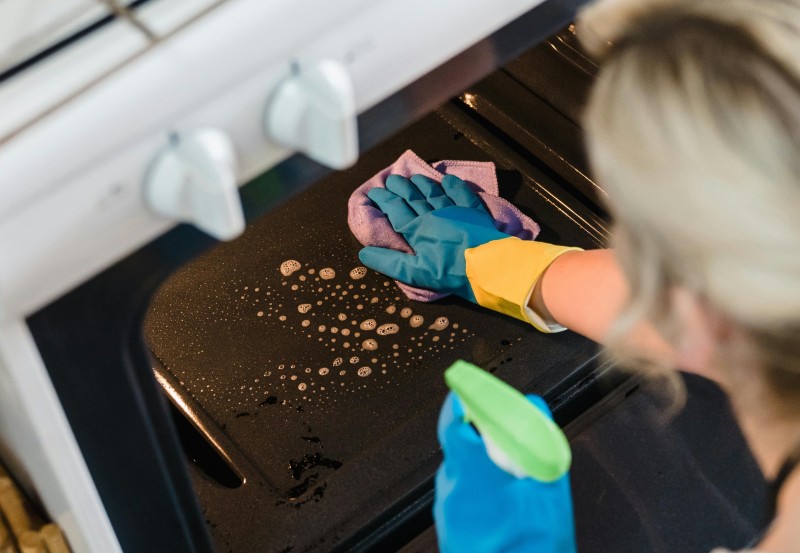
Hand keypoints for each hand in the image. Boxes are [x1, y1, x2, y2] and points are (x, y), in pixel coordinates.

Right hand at [358, 174, 509, 301]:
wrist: (488, 266)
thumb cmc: (450, 272)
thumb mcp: (415, 273)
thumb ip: (389, 262)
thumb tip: (364, 253)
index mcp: (417, 229)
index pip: (395, 209)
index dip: (383, 200)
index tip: (374, 192)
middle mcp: (433, 214)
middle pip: (412, 197)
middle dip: (400, 187)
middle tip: (391, 179)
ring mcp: (454, 211)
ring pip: (434, 192)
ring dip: (422, 184)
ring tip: (414, 177)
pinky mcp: (473, 212)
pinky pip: (461, 194)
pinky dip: (453, 186)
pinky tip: (448, 180)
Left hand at [434, 392, 576, 552]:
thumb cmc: (530, 549)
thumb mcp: (549, 493)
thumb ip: (540, 443)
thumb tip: (534, 409)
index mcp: (472, 473)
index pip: (452, 420)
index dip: (460, 397)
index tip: (467, 384)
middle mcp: (452, 489)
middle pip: (458, 444)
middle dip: (480, 433)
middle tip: (505, 432)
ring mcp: (447, 511)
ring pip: (461, 470)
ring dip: (482, 463)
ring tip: (513, 474)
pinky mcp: (449, 527)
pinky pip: (461, 493)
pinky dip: (480, 487)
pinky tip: (504, 501)